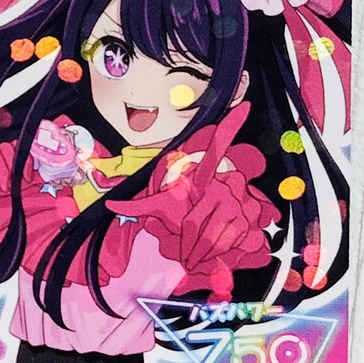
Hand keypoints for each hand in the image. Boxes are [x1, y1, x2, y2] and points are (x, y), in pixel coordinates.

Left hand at [109, 104, 275, 272]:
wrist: (206, 230)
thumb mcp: (158, 205)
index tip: (244, 106)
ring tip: (193, 255)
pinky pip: (234, 240)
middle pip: (198, 222)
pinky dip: (219, 254)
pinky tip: (210, 256)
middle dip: (190, 243)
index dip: (231, 127)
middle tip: (184, 252)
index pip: (219, 147)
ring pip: (215, 235)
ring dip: (201, 252)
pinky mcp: (254, 215)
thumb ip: (134, 204)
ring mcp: (242, 198)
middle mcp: (227, 183)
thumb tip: (109, 203)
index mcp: (203, 175)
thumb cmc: (181, 211)